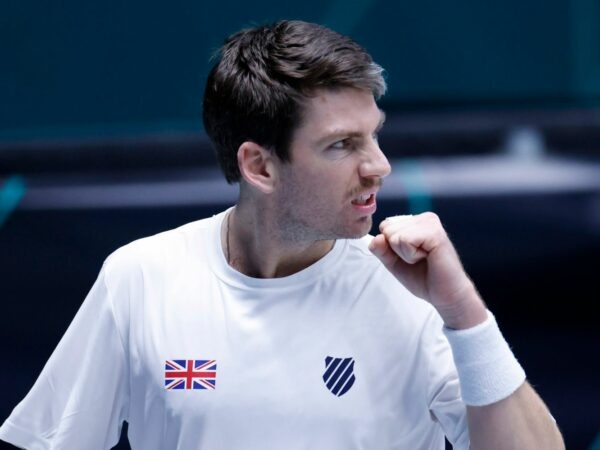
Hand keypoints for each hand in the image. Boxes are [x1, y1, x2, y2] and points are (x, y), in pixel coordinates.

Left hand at [368, 212, 486, 328]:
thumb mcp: (394, 263)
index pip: (385, 226)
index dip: (391, 247)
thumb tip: (377, 238)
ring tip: (424, 259)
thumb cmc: (424, 278)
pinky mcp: (434, 232)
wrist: (446, 295)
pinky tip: (427, 258)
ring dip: (405, 254)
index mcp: (416, 222)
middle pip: (387, 229)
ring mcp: (430, 223)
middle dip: (397, 250)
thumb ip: (381, 249)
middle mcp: (424, 218)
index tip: (411, 256)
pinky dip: (410, 255)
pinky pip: (404, 240)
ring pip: (393, 235)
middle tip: (419, 259)